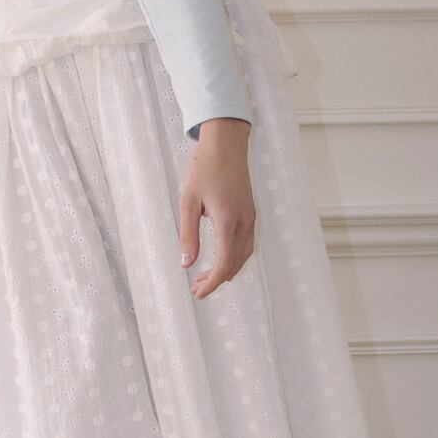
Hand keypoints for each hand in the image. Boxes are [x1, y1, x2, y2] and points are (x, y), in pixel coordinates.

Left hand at [180, 118, 254, 298]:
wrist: (226, 143)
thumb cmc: (204, 168)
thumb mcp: (188, 201)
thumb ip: (188, 234)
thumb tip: (186, 264)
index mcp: (227, 220)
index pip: (224, 263)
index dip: (212, 283)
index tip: (198, 293)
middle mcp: (243, 221)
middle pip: (235, 263)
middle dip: (217, 280)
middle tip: (197, 288)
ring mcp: (250, 217)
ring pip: (244, 255)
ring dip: (227, 270)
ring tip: (207, 276)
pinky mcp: (250, 212)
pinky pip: (246, 243)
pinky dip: (235, 257)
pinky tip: (222, 257)